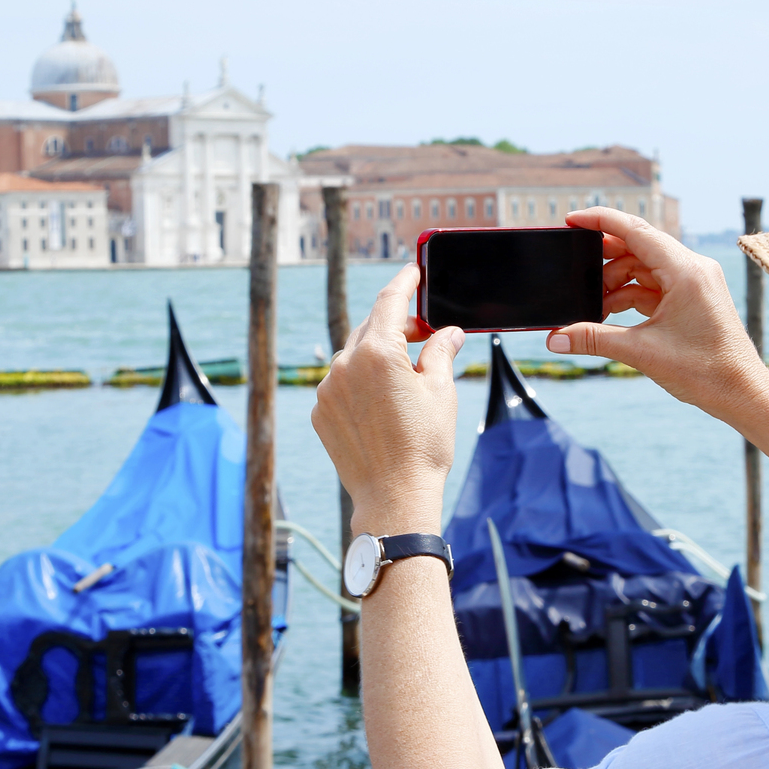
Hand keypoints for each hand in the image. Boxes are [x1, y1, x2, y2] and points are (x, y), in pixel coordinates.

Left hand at [312, 265, 464, 536]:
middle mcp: (345, 365)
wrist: (394, 498)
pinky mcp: (320, 413)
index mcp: (377, 352)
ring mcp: (327, 390)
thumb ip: (441, 352)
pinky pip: (341, 383)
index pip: (390, 301)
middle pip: (370, 327)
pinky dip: (360, 380)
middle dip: (397, 324)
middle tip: (425, 331)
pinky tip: (383, 400)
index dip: (405, 282)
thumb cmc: (424, 446)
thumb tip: (448, 333)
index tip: (413, 271)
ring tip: (406, 372)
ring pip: (353, 356)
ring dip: (377, 354)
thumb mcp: (441, 392)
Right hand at [548, 208, 767, 421]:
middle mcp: (693, 268)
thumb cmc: (705, 371)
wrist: (742, 393)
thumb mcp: (641, 352)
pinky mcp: (693, 298)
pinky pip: (655, 286)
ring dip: (616, 282)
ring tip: (593, 306)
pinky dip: (631, 295)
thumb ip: (594, 339)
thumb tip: (555, 339)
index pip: (635, 230)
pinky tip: (611, 313)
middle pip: (638, 246)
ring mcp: (695, 282)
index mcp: (685, 270)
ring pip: (645, 268)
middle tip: (575, 273)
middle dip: (604, 259)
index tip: (571, 220)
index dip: (600, 221)